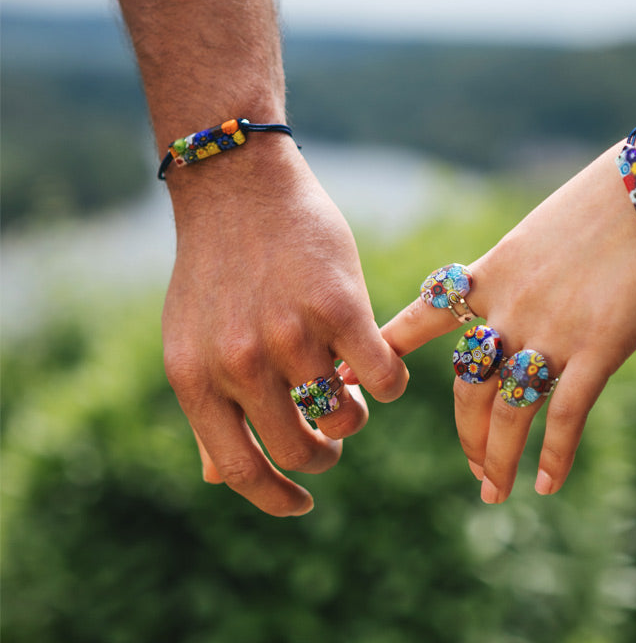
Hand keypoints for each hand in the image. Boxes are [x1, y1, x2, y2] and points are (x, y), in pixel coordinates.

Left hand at [162, 138, 408, 515]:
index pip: (238, 471)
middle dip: (324, 454)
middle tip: (332, 437)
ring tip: (349, 391)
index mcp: (196, 378)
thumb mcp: (191, 340)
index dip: (275, 499)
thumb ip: (208, 407)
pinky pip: (383, 378)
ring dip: (355, 414)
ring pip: (346, 415)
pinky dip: (389, 383)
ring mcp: (291, 335)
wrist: (238, 187)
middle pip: (299, 450)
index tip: (301, 503)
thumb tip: (218, 478)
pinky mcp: (340, 306)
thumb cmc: (218, 269)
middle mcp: (240, 364)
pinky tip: (381, 367)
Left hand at [377, 143, 635, 502]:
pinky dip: (554, 454)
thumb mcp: (541, 232)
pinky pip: (566, 412)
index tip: (348, 376)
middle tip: (474, 468)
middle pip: (469, 387)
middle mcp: (510, 308)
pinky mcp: (601, 345)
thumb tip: (515, 293)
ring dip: (498, 458)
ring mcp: (552, 329)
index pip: (421, 318)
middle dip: (468, 435)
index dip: (385, 351)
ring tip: (494, 492)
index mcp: (490, 275)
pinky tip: (546, 485)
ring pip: (509, 411)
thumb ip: (519, 273)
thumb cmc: (605, 202)